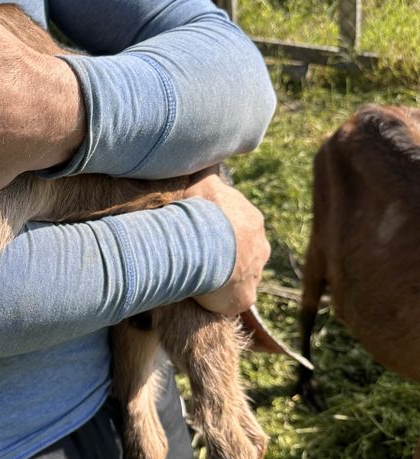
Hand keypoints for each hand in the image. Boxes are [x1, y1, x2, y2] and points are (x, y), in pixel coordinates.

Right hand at [186, 168, 269, 315]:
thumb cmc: (201, 213)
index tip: (199, 235)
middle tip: (199, 258)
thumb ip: (208, 173)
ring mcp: (255, 274)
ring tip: (198, 279)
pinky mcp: (245, 297)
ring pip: (240, 277)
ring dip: (223, 279)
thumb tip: (210, 157)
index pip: (237, 226)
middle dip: (225, 256)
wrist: (204, 245)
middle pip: (243, 253)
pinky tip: (202, 298)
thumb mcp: (203, 183)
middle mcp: (260, 247)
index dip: (218, 231)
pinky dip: (219, 301)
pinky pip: (233, 301)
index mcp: (253, 221)